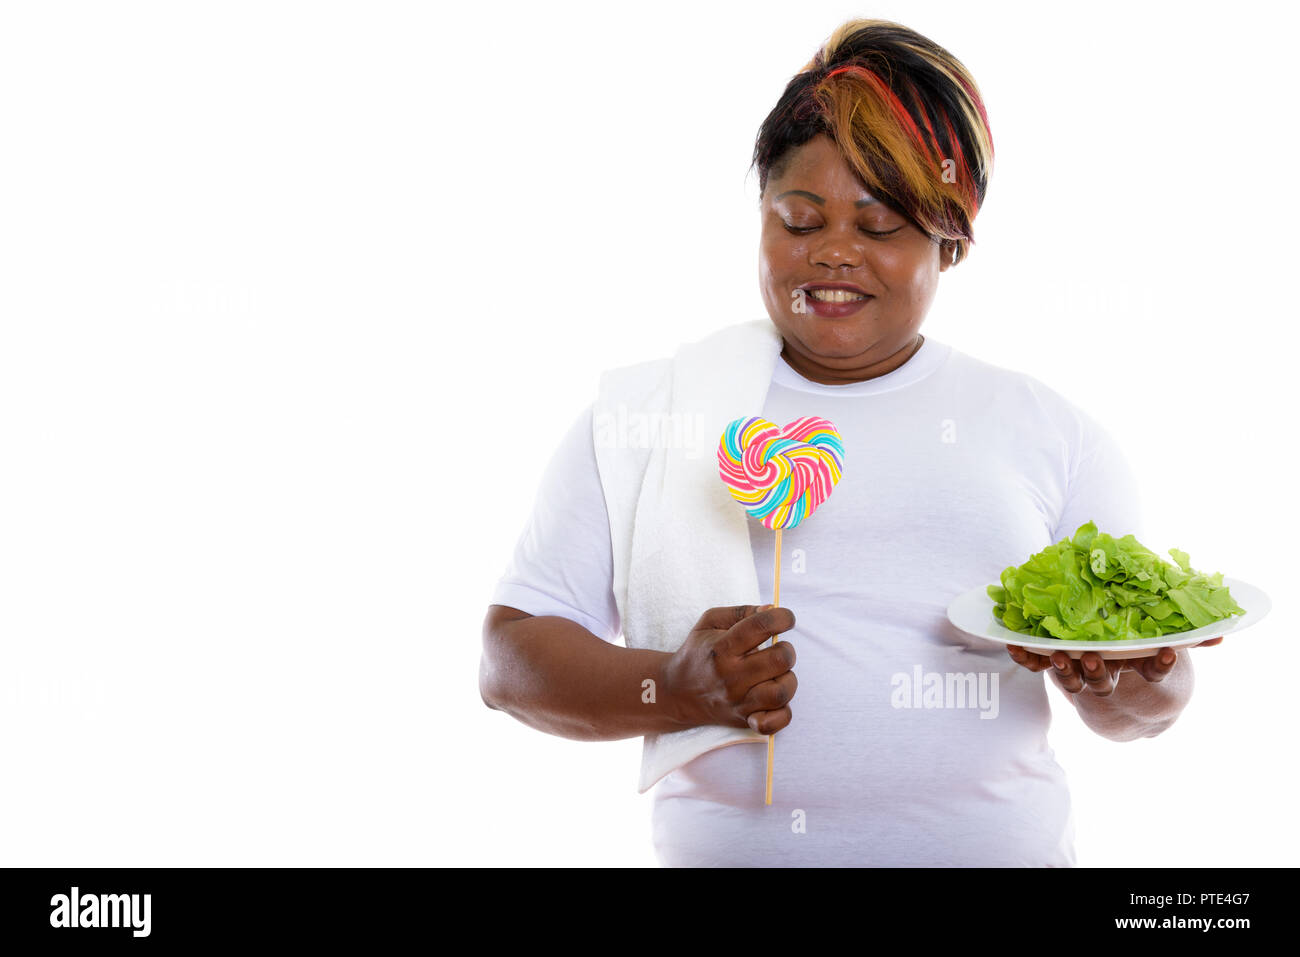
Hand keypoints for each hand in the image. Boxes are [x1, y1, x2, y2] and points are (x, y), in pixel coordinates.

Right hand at [663, 604, 796, 733]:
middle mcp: (731, 676)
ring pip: (781, 692)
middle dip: (787, 649)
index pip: (760, 626)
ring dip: (787, 679)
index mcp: (722, 648)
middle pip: (779, 660)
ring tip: (776, 674)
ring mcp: (738, 701)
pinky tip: (773, 699)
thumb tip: (771, 610)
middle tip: (778, 649)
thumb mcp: (709, 622)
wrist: (675, 692)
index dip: (782, 617)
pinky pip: (773, 724)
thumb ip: (741, 612)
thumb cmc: (699, 652)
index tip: (786, 618)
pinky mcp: (743, 720)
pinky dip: (781, 713)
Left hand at [1006, 637, 1222, 696]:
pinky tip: (1014, 646)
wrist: (1109, 680)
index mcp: (1136, 666)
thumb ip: (1189, 639)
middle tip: (1093, 660)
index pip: (1154, 671)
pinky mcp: (1055, 666)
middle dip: (1098, 672)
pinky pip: (1039, 666)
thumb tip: (1223, 636)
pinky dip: (1027, 658)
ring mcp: (1080, 673)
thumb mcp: (1161, 640)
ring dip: (1064, 672)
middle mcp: (1109, 674)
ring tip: (1060, 658)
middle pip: (1104, 681)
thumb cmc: (1138, 649)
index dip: (1161, 665)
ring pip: (1072, 680)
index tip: (1167, 652)